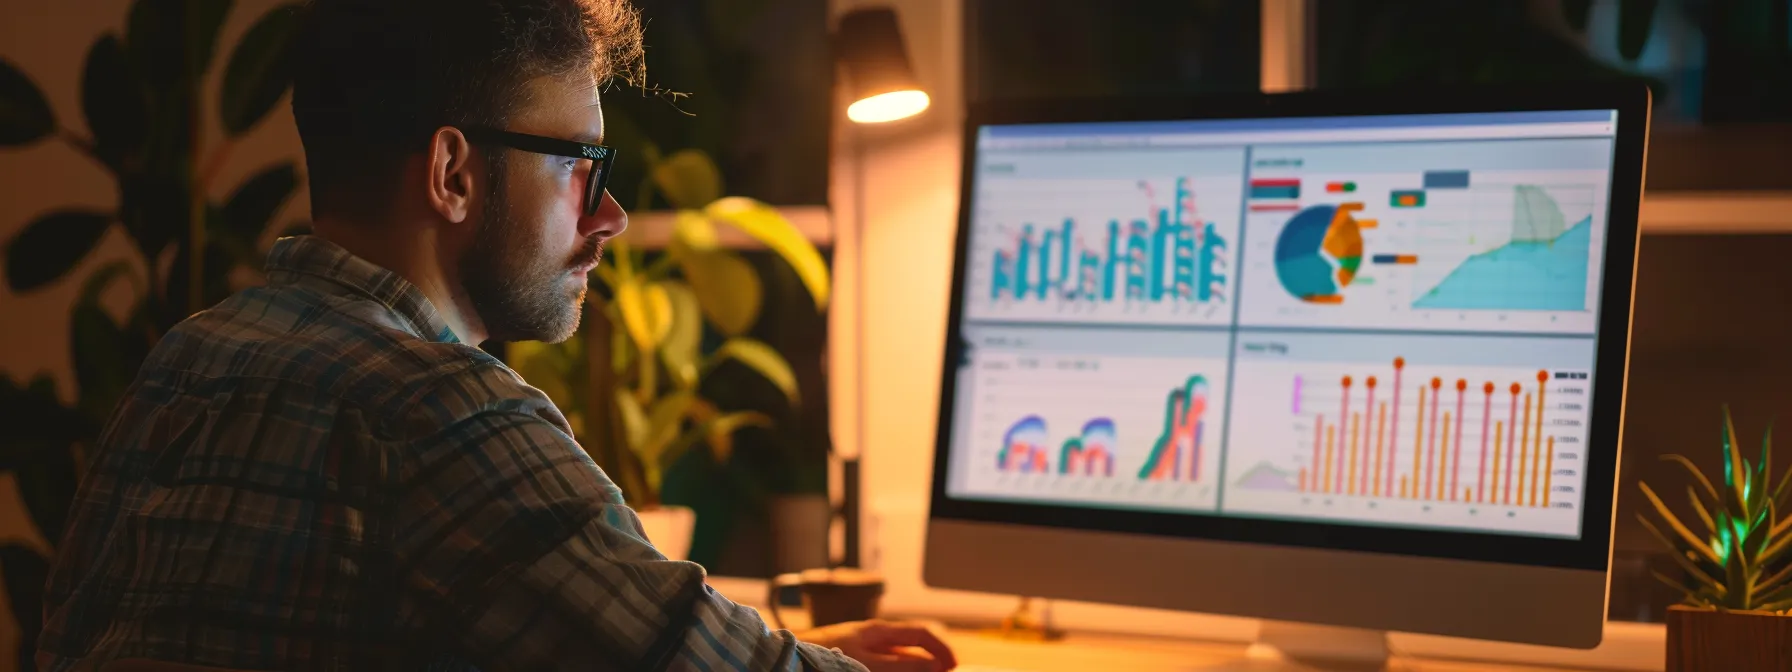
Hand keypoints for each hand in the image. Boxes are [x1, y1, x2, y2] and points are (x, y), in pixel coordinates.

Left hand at [797, 619, 957, 671]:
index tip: (954, 667)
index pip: (921, 633)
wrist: (789, 657)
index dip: (941, 649)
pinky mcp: (852, 661)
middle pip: (912, 647)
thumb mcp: (870, 662)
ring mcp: (863, 649)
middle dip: (929, 663)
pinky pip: (882, 665)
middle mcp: (874, 637)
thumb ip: (902, 665)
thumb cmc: (826, 654)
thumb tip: (935, 666)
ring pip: (897, 660)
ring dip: (912, 670)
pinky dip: (894, 670)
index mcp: (880, 630)